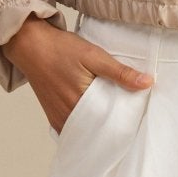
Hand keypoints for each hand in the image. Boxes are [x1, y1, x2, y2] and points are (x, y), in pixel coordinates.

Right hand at [4, 15, 153, 130]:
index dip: (125, 121)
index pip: (110, 123)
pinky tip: (95, 118)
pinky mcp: (53, 117)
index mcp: (81, 103)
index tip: (137, 117)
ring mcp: (59, 118)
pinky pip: (74, 129)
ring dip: (99, 127)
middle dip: (113, 126)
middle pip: (98, 130)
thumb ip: (120, 72)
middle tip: (128, 118)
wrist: (29, 45)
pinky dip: (85, 126)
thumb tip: (147, 83)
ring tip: (113, 117)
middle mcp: (68, 116)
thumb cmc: (60, 49)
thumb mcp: (94, 55)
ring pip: (86, 131)